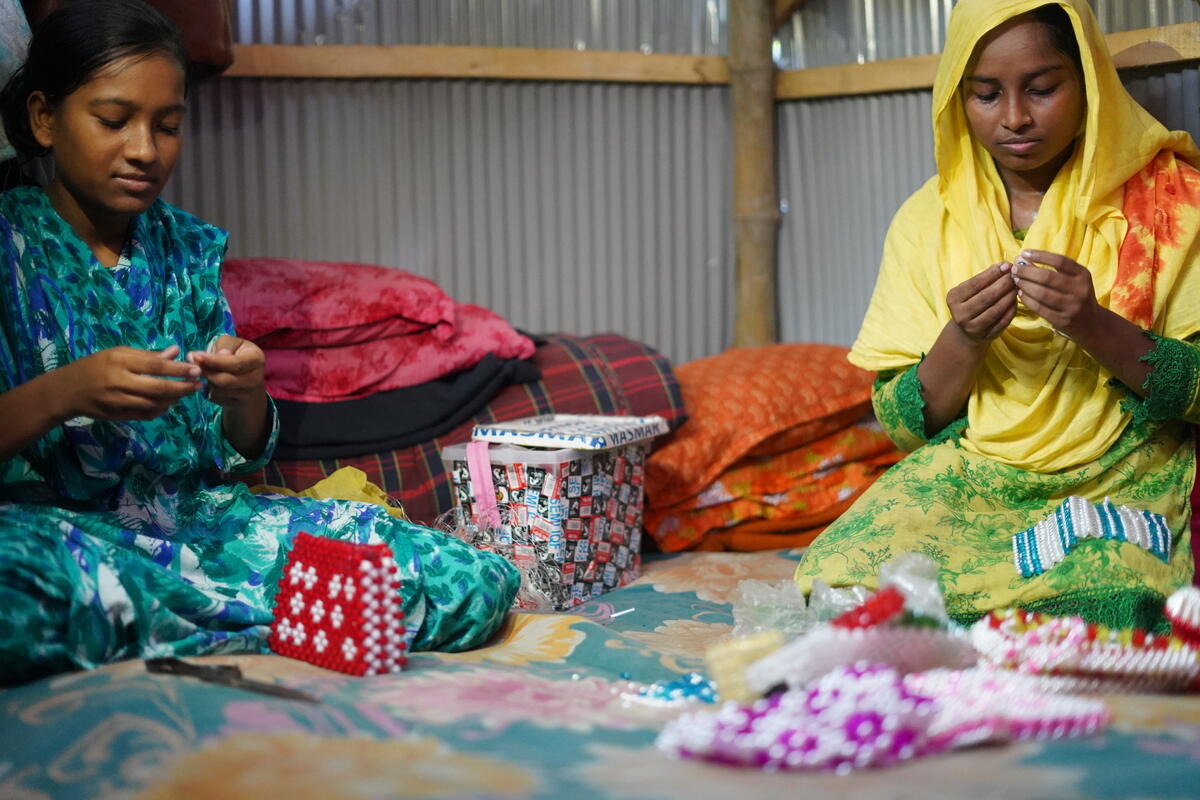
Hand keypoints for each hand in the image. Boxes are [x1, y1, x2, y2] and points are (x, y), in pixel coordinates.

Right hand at [60, 344, 200, 420]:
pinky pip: (146, 415)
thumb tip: (176, 351)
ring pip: (154, 403)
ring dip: (174, 399)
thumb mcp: (118, 353)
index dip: (178, 369)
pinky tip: (170, 402)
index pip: (155, 366)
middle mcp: (119, 382)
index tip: (196, 370)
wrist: (67, 390)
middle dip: (182, 387)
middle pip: (158, 388)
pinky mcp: (118, 415)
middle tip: (199, 384)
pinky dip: (161, 409)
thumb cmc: (95, 366)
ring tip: (186, 392)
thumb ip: (147, 355)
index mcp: (120, 361)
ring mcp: (118, 401)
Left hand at [187, 335, 265, 409]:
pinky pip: (217, 399)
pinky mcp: (239, 403)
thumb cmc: (236, 355)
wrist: (248, 378)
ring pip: (219, 390)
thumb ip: (220, 347)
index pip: (235, 363)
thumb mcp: (231, 344)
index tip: (195, 356)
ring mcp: (249, 393)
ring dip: (206, 381)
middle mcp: (257, 378)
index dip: (214, 361)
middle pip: (226, 380)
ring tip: (203, 372)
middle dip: (206, 373)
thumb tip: (205, 358)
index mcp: (256, 358)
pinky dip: (208, 391)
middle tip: (192, 366)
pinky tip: (209, 383)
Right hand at [946, 262, 1018, 343]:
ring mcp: (972, 327)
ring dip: (1010, 296)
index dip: (992, 273)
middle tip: (1015, 276)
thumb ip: (985, 278)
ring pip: (996, 309)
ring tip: (1017, 287)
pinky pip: (1003, 321)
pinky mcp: (985, 336)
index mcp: (953, 299)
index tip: (1006, 265)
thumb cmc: (971, 302)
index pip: (975, 283)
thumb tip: (1005, 265)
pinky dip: (1011, 309)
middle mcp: (960, 314)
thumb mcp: (971, 290)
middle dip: (1004, 284)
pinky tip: (1016, 301)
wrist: (966, 330)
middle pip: (986, 296)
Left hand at [1012, 250, 1099, 338]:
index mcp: (1083, 275)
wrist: (1091, 322)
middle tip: (1015, 269)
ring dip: (1025, 285)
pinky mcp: (1062, 320)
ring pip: (1042, 293)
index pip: (1060, 261)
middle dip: (1027, 271)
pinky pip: (1039, 308)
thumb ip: (1055, 269)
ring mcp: (1071, 306)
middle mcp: (1080, 290)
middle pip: (1048, 277)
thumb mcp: (1074, 279)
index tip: (1024, 253)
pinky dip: (1026, 299)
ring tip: (1015, 280)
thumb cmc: (1076, 294)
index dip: (1040, 255)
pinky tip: (1019, 293)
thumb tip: (1025, 259)